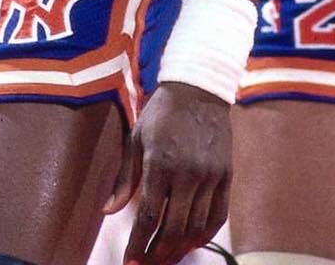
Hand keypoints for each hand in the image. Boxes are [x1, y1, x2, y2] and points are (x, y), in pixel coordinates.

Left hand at [107, 82, 229, 264]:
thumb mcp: (136, 138)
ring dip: (180, 249)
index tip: (130, 263)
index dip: (138, 245)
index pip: (148, 216)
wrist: (199, 88)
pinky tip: (191, 243)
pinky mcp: (226, 175)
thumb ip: (125, 178)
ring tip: (166, 258)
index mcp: (160, 162)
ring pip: (196, 227)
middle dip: (157, 254)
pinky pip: (218, 216)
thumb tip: (108, 212)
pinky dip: (204, 235)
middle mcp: (188, 172)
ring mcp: (210, 175)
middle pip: (173, 229)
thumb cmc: (162, 112)